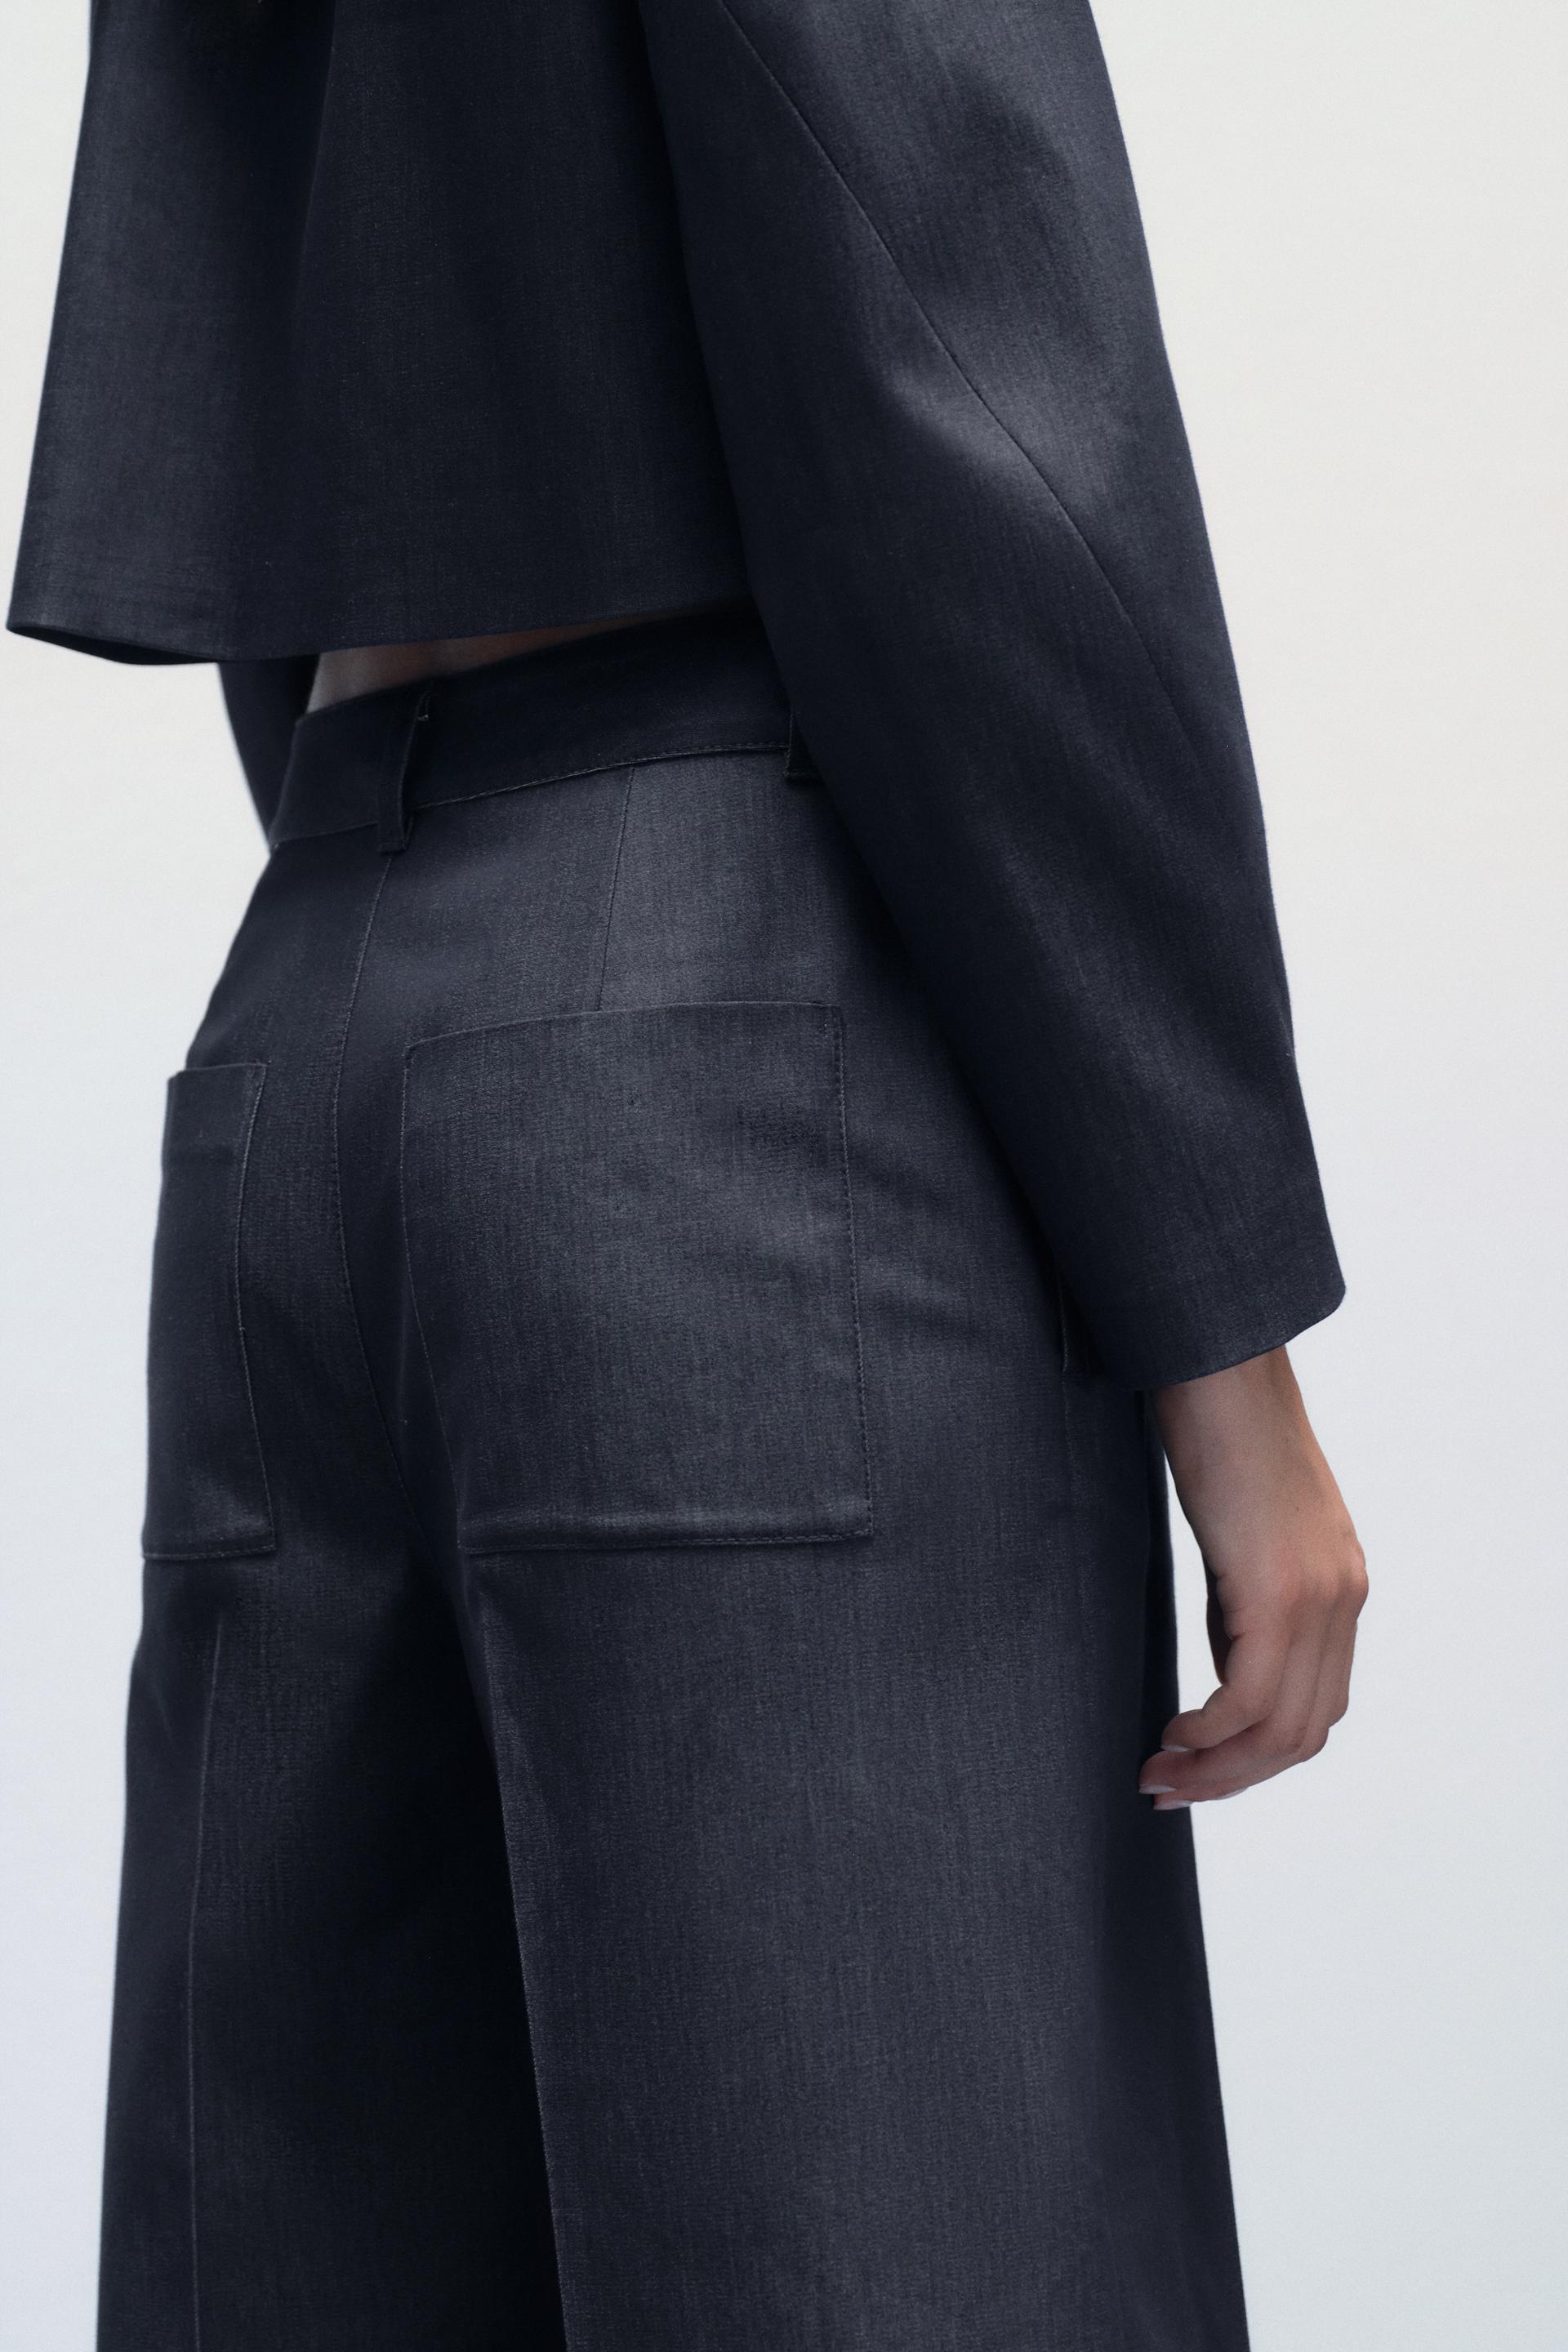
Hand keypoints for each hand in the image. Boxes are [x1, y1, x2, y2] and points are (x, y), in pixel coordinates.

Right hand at [1140, 1347, 1366, 1808]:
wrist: (1219, 1362)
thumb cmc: (1216, 1429)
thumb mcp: (1242, 1531)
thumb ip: (1245, 1599)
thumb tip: (1225, 1665)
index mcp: (1339, 1585)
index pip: (1314, 1705)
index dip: (1255, 1754)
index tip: (1192, 1764)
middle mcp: (1342, 1598)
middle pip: (1304, 1732)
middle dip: (1234, 1777)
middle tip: (1167, 1788)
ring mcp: (1318, 1596)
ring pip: (1283, 1727)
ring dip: (1218, 1767)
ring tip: (1161, 1774)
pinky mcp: (1279, 1589)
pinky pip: (1251, 1696)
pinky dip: (1210, 1732)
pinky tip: (1172, 1732)